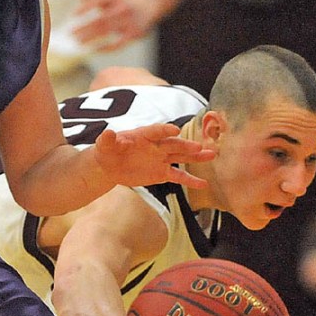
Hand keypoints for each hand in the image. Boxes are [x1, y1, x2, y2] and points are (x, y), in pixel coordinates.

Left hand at [72, 0, 151, 51]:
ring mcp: (129, 21)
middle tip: (71, 34)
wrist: (150, 6)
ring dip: (91, 37)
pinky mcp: (134, 34)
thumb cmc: (124, 3)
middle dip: (85, 27)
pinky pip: (118, 43)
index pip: (99, 0)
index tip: (73, 15)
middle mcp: (122, 8)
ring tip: (79, 42)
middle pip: (101, 18)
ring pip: (107, 30)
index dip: (86, 7)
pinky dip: (106, 47)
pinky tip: (94, 49)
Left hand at [94, 123, 214, 189]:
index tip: (175, 130)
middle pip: (173, 144)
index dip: (164, 130)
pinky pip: (178, 176)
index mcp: (143, 135)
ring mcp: (161, 159)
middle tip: (198, 146)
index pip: (156, 131)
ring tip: (211, 155)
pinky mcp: (162, 173)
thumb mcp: (104, 145)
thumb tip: (108, 133)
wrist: (110, 165)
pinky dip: (190, 180)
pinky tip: (203, 184)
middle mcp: (156, 145)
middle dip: (185, 145)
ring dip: (196, 157)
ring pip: (181, 157)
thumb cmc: (108, 151)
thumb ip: (107, 139)